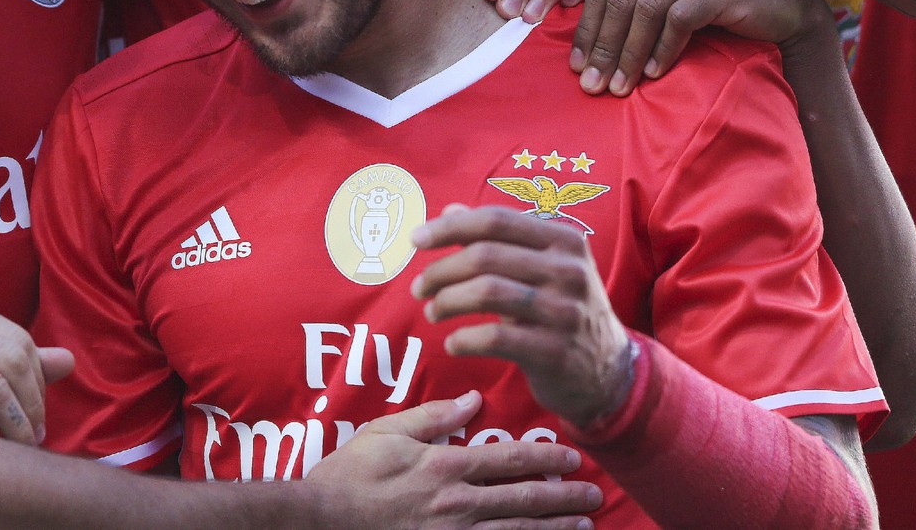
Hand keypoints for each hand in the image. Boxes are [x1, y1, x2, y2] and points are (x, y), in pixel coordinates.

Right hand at [309, 389, 601, 529]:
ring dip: (553, 529)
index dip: (548, 459)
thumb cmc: (349, 474)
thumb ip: (435, 416)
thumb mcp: (388, 432)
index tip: (574, 459)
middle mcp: (457, 504)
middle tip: (595, 495)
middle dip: (565, 497)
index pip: (511, 461)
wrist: (320, 521)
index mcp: (445, 466)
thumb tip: (473, 399)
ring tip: (582, 525)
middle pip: (525, 499)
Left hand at [411, 206, 631, 431]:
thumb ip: (497, 239)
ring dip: (447, 302)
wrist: (608, 372)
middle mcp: (568, 270)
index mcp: (564, 240)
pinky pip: (495, 338)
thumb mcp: (541, 268)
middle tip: (418, 287)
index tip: (415, 240)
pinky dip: (464, 339)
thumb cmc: (562, 310)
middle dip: (440, 270)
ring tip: (433, 312)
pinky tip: (454, 343)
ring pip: (486, 293)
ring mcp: (565, 311)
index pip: (495, 220)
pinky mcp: (555, 352)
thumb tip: (449, 210)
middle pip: (485, 256)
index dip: (450, 227)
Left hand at [570, 0, 832, 95]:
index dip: (587, 26)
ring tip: (620, 87)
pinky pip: (679, 19)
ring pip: (645, 9)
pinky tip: (653, 73)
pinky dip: (662, 50)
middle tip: (592, 84)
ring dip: (629, 54)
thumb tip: (582, 39)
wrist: (786, 4)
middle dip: (603, 46)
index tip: (577, 65)